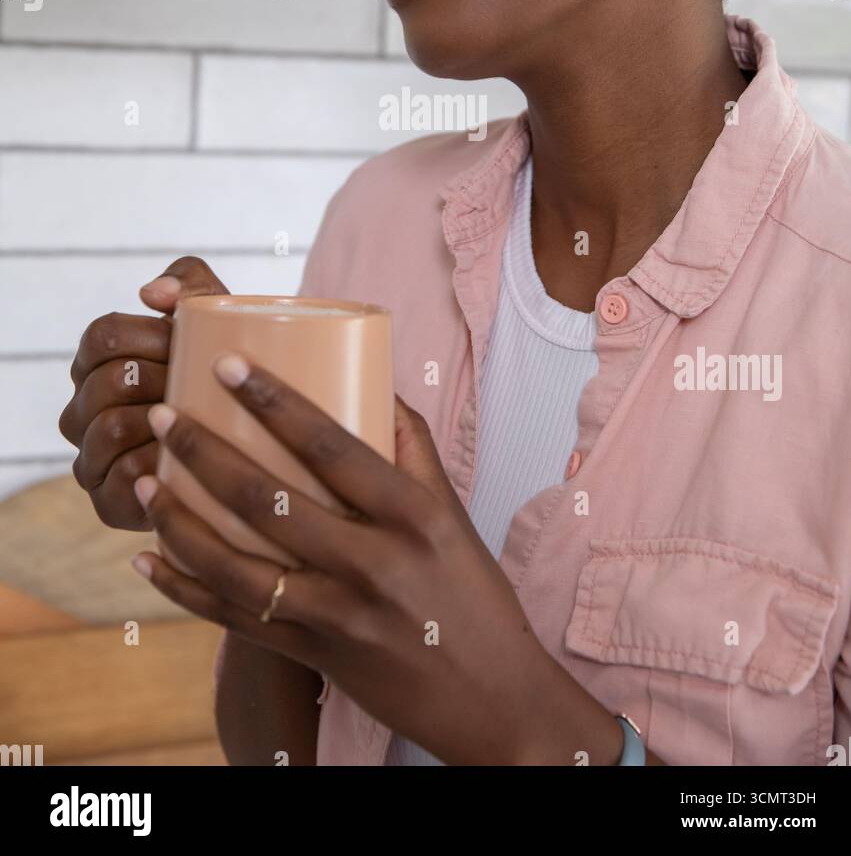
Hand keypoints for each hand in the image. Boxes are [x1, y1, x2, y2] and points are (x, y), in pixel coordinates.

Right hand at [60, 256, 227, 528]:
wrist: (256, 450)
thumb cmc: (227, 374)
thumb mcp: (217, 322)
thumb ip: (191, 283)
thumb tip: (151, 293)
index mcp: (96, 362)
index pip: (102, 335)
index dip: (149, 335)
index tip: (192, 343)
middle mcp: (81, 410)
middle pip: (108, 380)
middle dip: (163, 377)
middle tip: (207, 384)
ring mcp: (90, 457)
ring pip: (108, 428)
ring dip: (161, 420)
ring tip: (203, 418)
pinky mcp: (107, 502)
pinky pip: (121, 476)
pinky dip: (159, 463)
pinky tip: (192, 459)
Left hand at [129, 354, 573, 764]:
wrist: (493, 698)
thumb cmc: (472, 594)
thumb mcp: (452, 513)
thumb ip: (412, 447)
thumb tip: (375, 380)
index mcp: (411, 513)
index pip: (332, 445)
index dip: (276, 401)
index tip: (227, 364)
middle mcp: (372, 561)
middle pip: (268, 499)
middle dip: (204, 452)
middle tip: (163, 416)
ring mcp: (338, 613)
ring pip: (237, 565)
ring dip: (180, 520)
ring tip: (145, 481)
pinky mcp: (315, 654)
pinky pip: (235, 620)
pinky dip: (185, 590)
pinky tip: (148, 562)